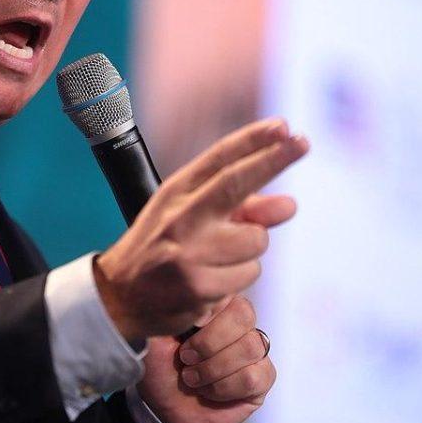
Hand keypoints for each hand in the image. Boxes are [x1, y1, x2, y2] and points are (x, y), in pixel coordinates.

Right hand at [93, 118, 306, 341]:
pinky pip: (246, 278)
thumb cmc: (162, 248)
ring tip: (216, 262)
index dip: (253, 139)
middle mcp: (181, 216)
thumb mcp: (191, 217)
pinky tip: (208, 284)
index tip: (283, 126)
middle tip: (302, 142)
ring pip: (256, 241)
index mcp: (177, 192)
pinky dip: (235, 282)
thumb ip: (241, 209)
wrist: (119, 296)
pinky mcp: (199, 288)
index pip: (219, 158)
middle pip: (237, 182)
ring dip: (248, 253)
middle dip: (274, 158)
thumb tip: (290, 205)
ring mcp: (189, 252)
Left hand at [137, 293, 276, 422]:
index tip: (189, 327)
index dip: (208, 310)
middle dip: (208, 342)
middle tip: (185, 357)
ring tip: (192, 378)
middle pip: (243, 315)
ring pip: (250, 347)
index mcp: (215, 305)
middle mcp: (239, 324)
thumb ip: (172, 307)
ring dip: (213, 368)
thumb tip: (198, 298)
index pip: (227, 290)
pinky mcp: (261, 379)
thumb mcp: (155, 332)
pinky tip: (210, 392)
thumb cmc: (159, 367)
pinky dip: (224, 388)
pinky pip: (254, 377)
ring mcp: (254, 351)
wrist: (162, 407)